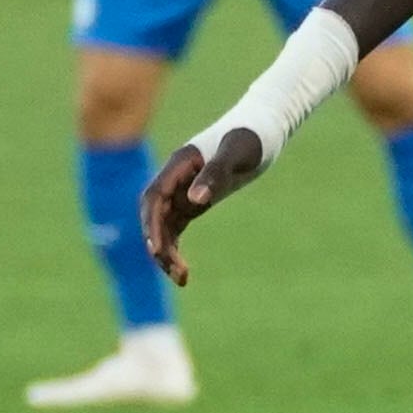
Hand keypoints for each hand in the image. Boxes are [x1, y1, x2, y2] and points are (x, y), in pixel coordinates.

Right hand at [137, 128, 265, 280]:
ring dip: (166, 252)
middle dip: (159, 244)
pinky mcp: (191, 203)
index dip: (152, 224)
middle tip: (176, 272)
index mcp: (180, 164)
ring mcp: (181, 191)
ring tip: (182, 279)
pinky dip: (174, 248)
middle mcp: (174, 179)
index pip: (155, 197)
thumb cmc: (250, 139)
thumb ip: (215, 174)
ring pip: (162, 226)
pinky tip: (182, 272)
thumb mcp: (236, 155)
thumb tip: (195, 200)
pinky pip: (174, 229)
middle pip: (153, 216)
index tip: (157, 249)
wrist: (261, 133)